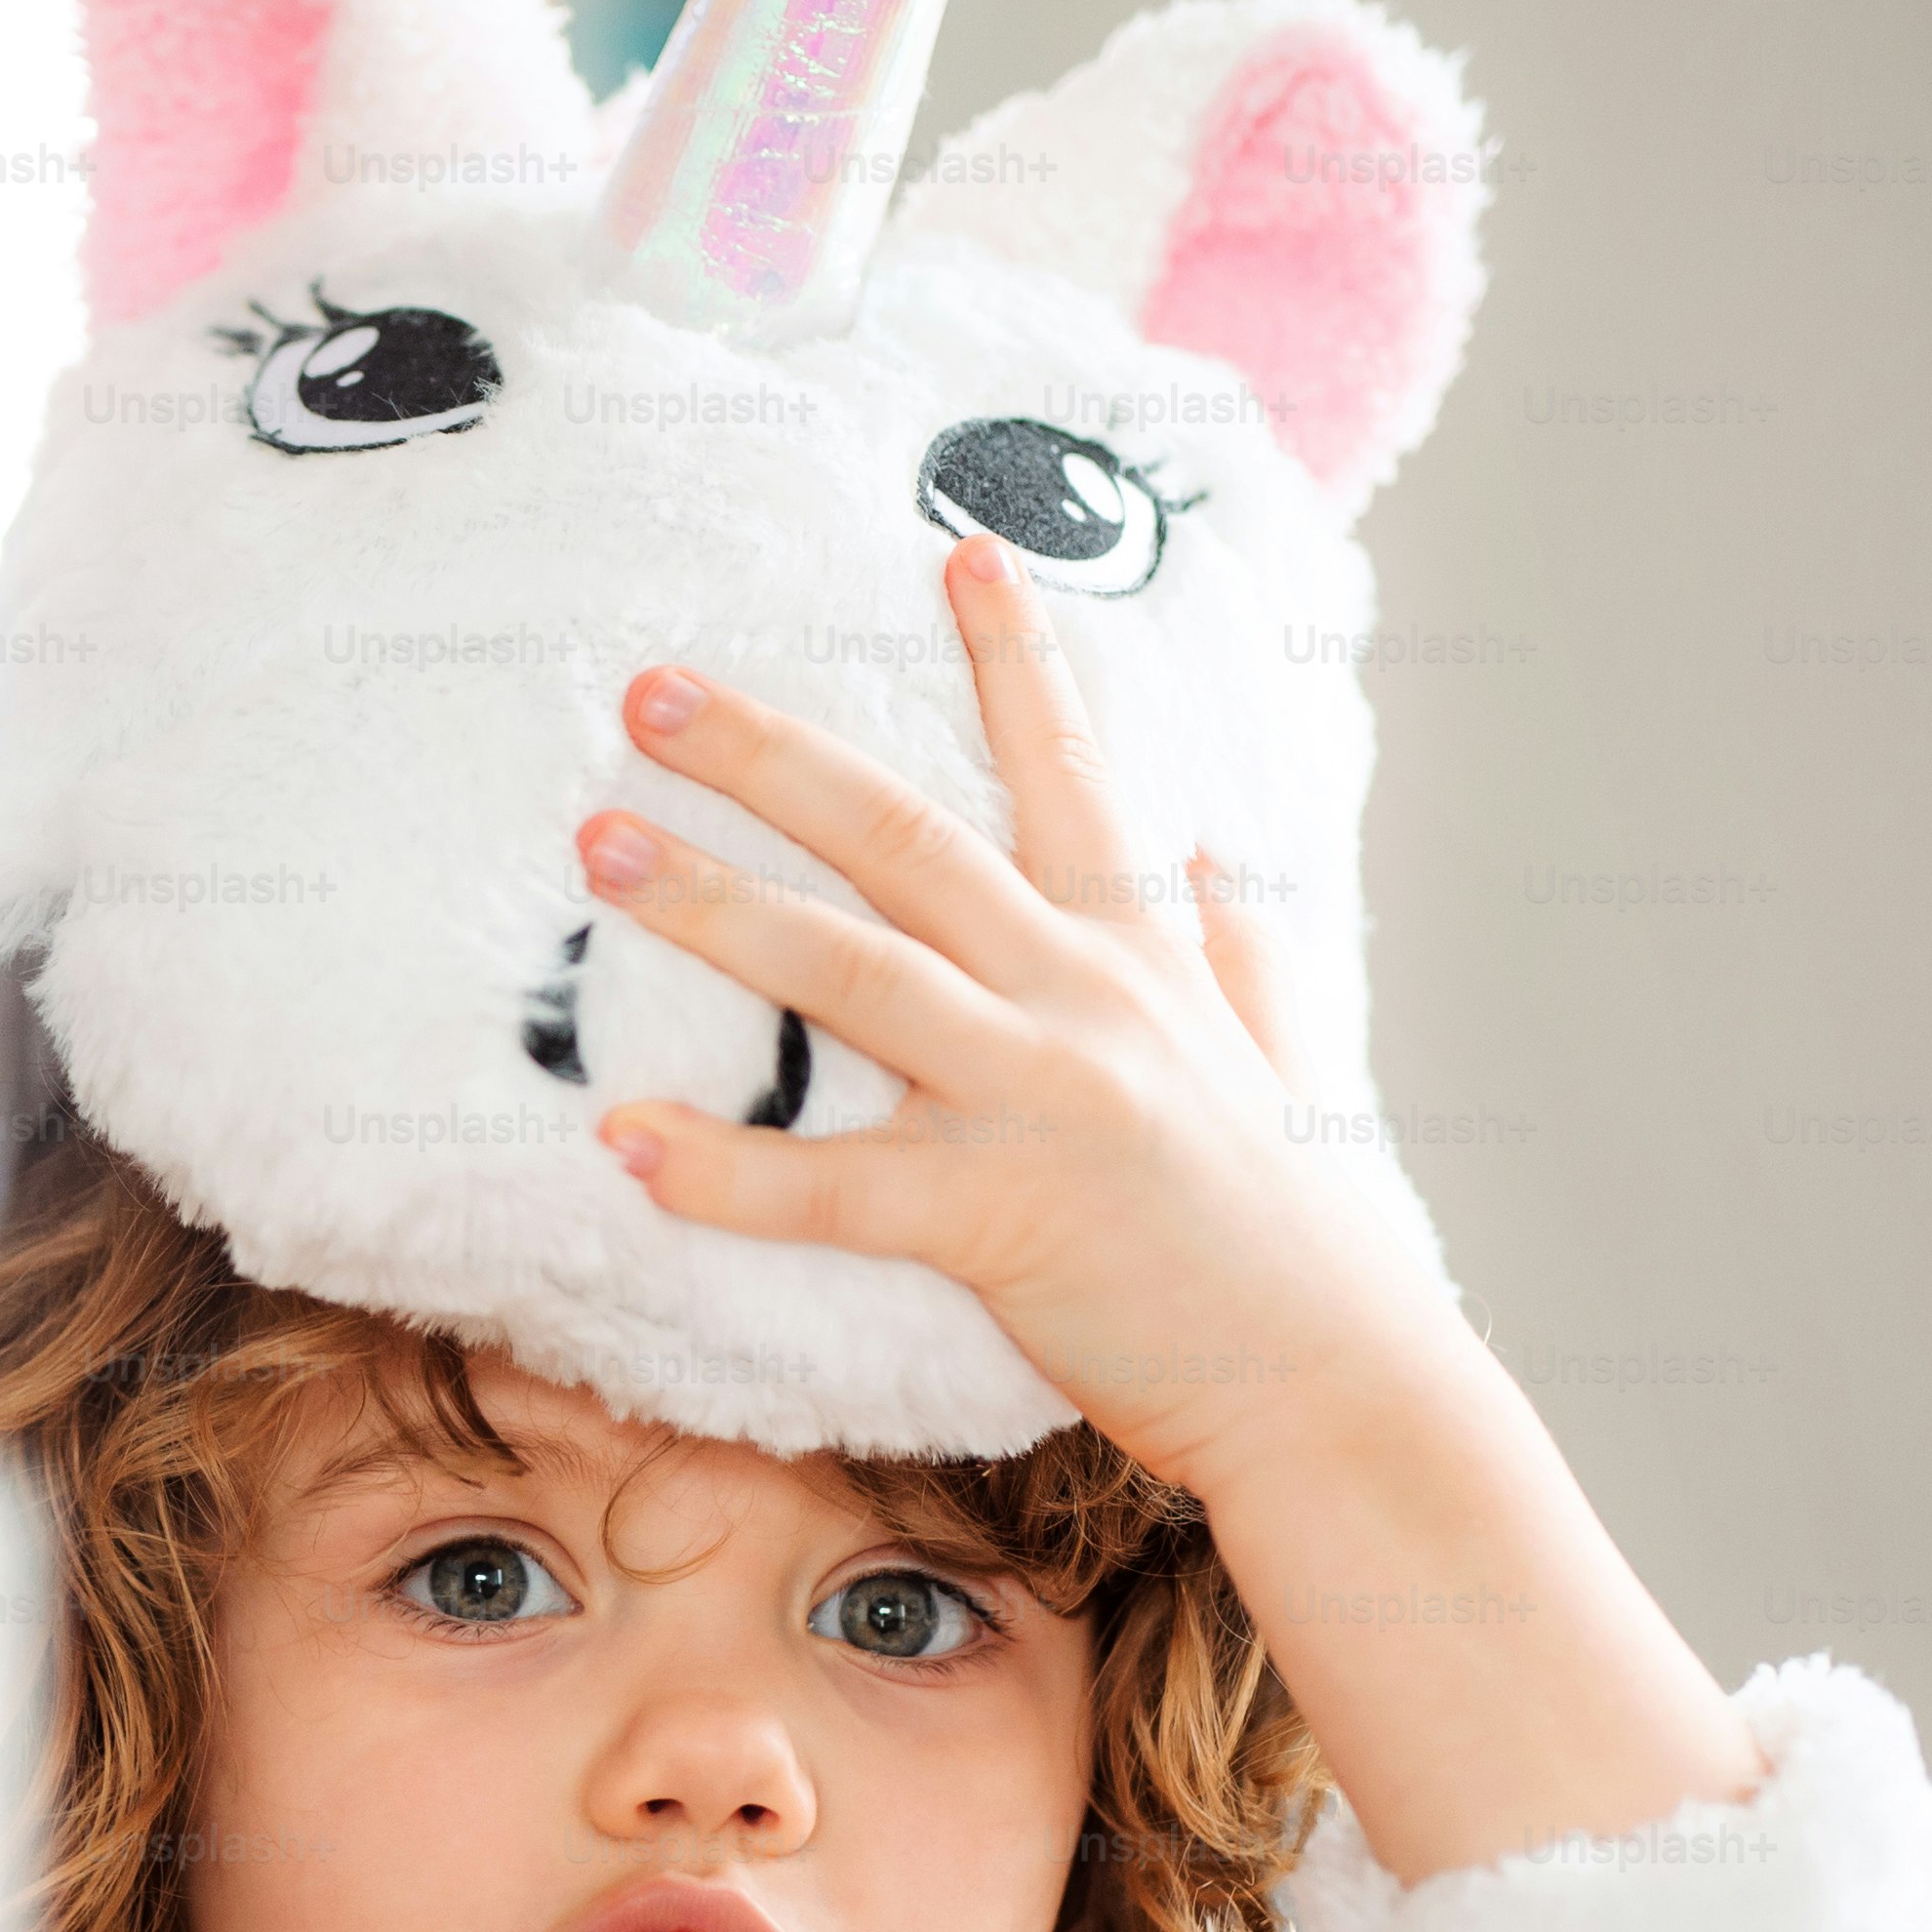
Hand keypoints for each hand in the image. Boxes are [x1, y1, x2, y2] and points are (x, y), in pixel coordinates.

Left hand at [570, 530, 1450, 1502]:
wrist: (1331, 1383)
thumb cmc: (1289, 1233)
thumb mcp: (1282, 1052)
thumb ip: (1239, 942)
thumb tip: (1203, 842)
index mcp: (1145, 956)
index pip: (1072, 774)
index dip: (1019, 658)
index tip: (962, 547)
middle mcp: (1085, 1001)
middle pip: (908, 842)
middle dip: (775, 757)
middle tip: (652, 690)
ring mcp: (1040, 1102)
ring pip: (853, 975)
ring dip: (715, 903)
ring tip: (599, 846)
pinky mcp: (998, 1218)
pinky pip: (833, 1188)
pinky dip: (725, 1167)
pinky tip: (622, 1139)